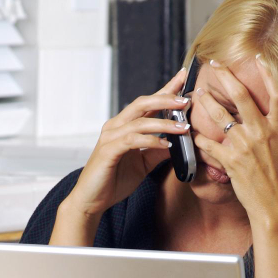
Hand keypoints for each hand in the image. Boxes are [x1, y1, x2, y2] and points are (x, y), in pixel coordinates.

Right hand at [63, 69, 190, 216]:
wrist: (91, 201)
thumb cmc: (114, 181)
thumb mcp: (143, 164)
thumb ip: (157, 151)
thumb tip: (178, 141)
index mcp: (124, 126)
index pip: (147, 103)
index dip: (165, 90)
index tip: (183, 77)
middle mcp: (115, 127)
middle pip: (142, 103)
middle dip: (165, 99)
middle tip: (186, 99)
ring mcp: (110, 137)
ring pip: (139, 121)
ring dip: (164, 123)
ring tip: (184, 127)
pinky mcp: (108, 151)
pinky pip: (132, 140)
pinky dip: (151, 140)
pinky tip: (166, 144)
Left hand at [192, 58, 277, 226]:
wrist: (277, 206)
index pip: (274, 94)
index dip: (267, 74)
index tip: (258, 58)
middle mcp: (261, 132)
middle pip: (241, 96)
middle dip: (226, 77)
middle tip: (216, 64)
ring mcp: (244, 145)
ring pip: (220, 116)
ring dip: (207, 102)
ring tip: (198, 93)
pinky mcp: (229, 160)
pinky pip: (209, 143)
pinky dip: (198, 137)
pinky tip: (191, 131)